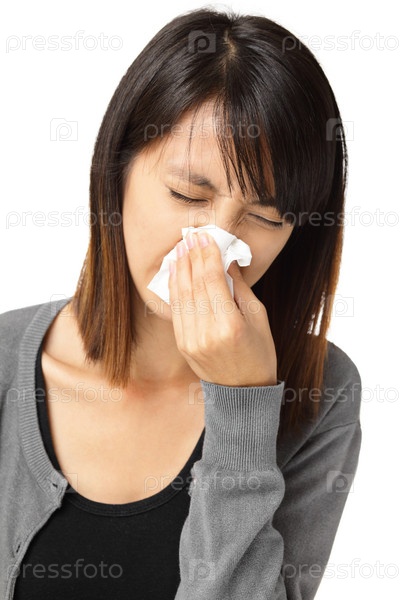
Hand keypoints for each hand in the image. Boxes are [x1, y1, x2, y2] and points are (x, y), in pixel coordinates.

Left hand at [168, 231, 277, 386]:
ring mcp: (191, 340)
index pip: (213, 281)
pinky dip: (174, 288)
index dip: (207, 255)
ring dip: (179, 269)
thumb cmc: (259, 353)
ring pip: (181, 296)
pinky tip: (176, 273)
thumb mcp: (259, 317)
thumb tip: (226, 260)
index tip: (205, 237)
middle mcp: (207, 333)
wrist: (243, 391)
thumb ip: (240, 288)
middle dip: (192, 257)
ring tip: (180, 248)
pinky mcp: (183, 344)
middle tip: (190, 236)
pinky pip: (176, 310)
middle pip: (194, 285)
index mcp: (230, 326)